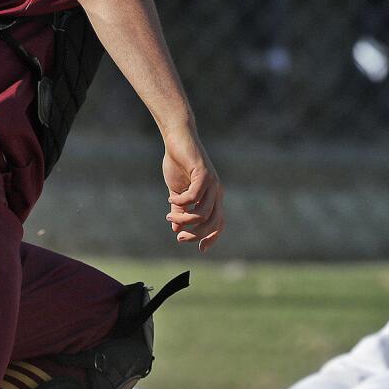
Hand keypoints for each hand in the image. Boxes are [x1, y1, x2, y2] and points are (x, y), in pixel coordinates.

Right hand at [161, 131, 223, 252]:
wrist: (177, 139)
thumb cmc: (177, 163)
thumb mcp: (176, 192)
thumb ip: (179, 210)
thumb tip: (177, 229)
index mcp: (213, 196)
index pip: (219, 223)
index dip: (212, 237)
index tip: (199, 249)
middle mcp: (216, 191)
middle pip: (212, 223)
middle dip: (194, 234)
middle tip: (178, 236)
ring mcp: (212, 183)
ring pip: (203, 213)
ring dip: (184, 219)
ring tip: (170, 216)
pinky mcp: (203, 174)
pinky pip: (194, 197)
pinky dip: (181, 202)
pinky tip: (171, 198)